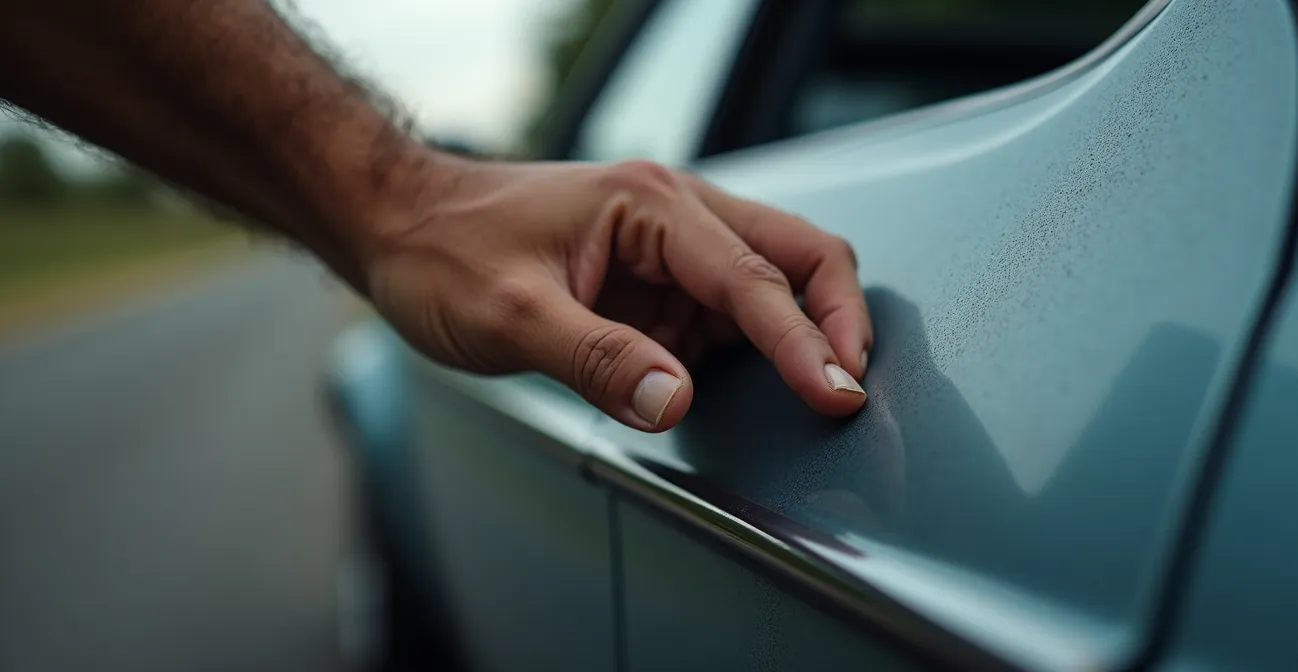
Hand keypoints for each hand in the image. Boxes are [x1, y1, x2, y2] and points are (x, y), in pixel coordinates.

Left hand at [363, 156, 871, 431]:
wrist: (402, 226)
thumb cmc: (446, 253)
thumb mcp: (510, 316)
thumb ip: (597, 361)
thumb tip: (677, 403)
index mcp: (650, 204)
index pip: (752, 277)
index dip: (803, 342)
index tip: (840, 395)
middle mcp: (674, 213)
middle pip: (797, 253)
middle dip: (837, 319)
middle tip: (853, 388)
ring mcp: (670, 247)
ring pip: (774, 280)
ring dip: (801, 333)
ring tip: (819, 395)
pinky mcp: (657, 280)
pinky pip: (729, 310)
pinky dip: (756, 346)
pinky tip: (758, 385)